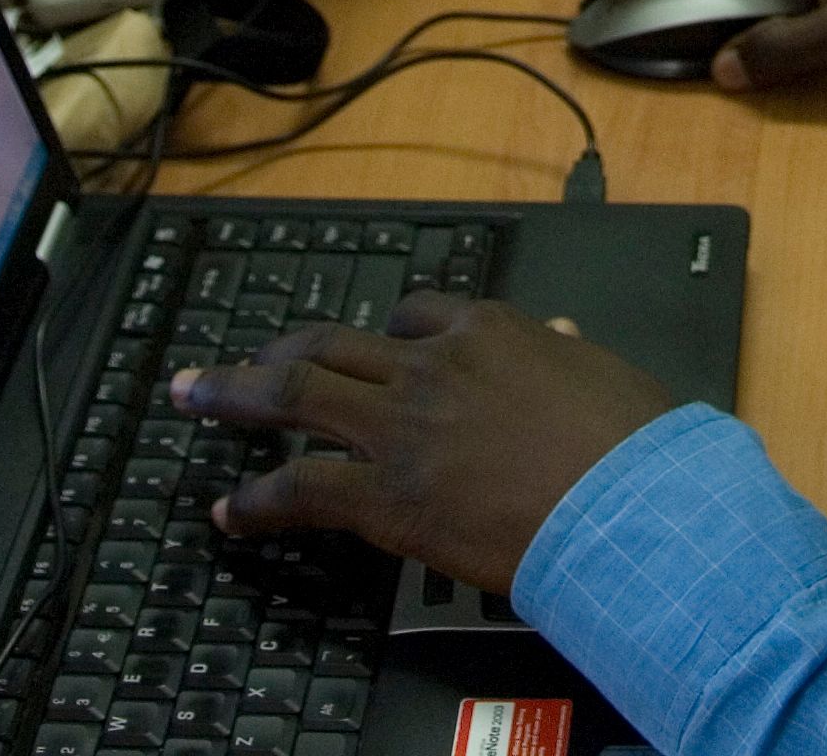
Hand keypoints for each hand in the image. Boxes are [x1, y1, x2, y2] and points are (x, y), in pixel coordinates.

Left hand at [181, 295, 675, 599]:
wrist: (632, 507)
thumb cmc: (634, 448)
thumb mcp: (603, 374)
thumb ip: (565, 351)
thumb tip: (560, 329)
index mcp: (488, 332)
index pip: (413, 314)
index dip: (378, 336)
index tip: (362, 351)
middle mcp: (431, 366)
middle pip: (330, 343)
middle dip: (272, 351)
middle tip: (231, 363)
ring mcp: (401, 427)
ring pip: (294, 392)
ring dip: (233, 393)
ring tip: (192, 396)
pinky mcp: (384, 493)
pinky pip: (299, 486)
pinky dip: (256, 499)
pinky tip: (231, 511)